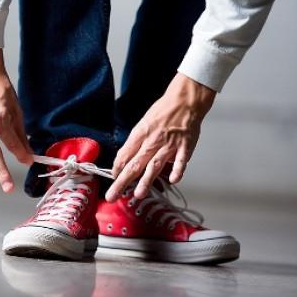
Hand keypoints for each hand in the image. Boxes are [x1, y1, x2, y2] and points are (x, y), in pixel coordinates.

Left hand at [106, 73, 215, 201]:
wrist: (184, 101)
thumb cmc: (162, 113)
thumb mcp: (142, 125)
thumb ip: (135, 144)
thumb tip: (124, 161)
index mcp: (140, 135)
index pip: (124, 155)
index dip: (116, 169)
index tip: (112, 179)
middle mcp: (152, 141)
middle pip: (134, 165)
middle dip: (122, 182)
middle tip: (113, 195)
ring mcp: (169, 145)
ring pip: (155, 165)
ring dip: (146, 180)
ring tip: (138, 194)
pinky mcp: (184, 147)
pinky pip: (180, 161)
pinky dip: (177, 170)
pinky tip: (173, 181)